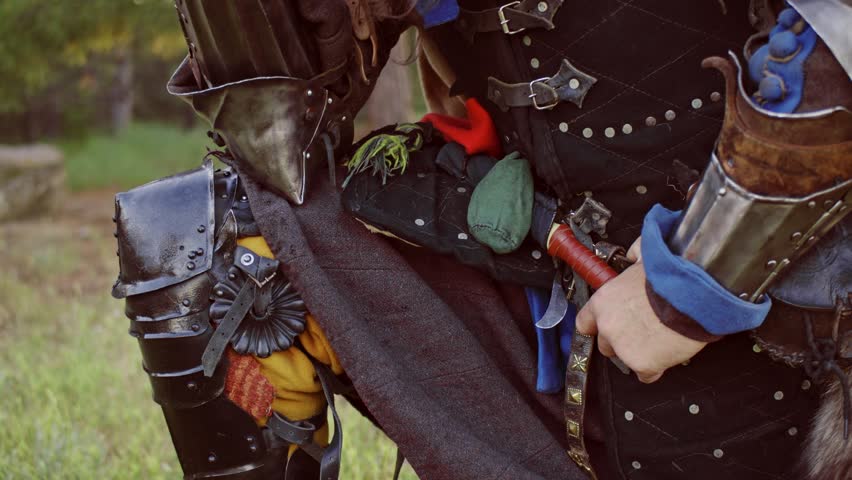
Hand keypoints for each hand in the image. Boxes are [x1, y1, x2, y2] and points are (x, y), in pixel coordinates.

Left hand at [575, 248, 706, 382]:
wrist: (693, 295)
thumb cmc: (671, 275)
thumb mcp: (644, 257)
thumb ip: (633, 258)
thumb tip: (634, 254)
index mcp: (603, 302)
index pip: (585, 323)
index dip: (598, 326)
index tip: (606, 327)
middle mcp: (607, 326)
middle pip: (605, 345)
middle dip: (622, 341)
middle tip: (643, 331)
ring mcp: (623, 348)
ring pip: (626, 360)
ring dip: (640, 354)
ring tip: (660, 338)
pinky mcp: (642, 364)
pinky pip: (646, 374)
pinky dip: (656, 368)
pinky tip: (666, 353)